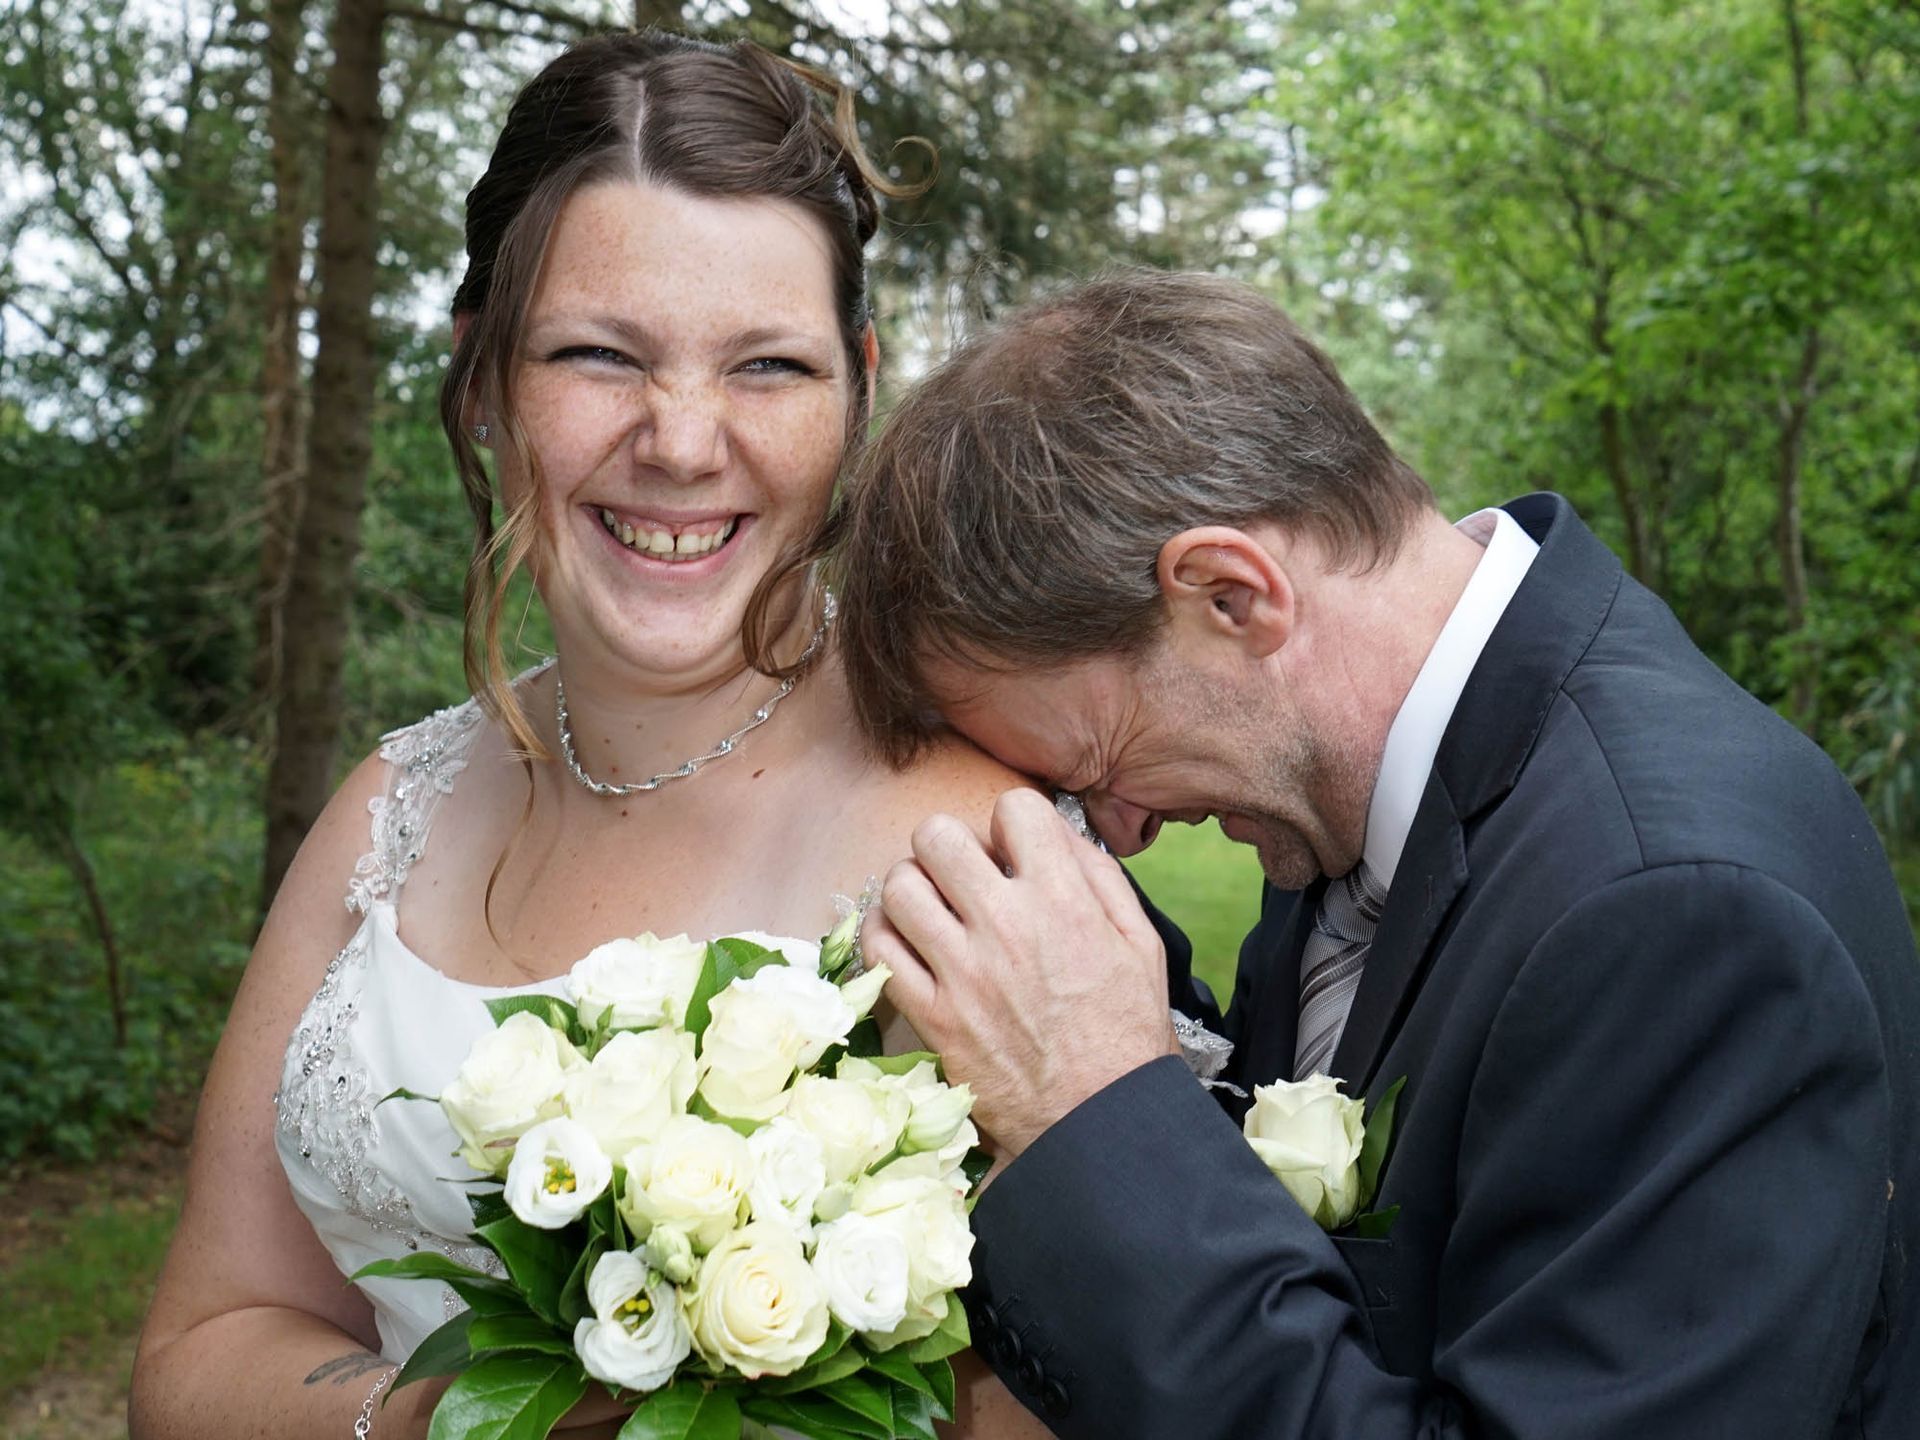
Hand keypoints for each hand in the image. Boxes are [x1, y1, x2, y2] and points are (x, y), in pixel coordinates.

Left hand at [862, 789, 1176, 1155]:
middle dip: (949, 844)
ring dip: (912, 887)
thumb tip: (1055, 836)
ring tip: (931, 907)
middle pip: (937, 835)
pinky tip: (907, 942)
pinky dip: (884, 935)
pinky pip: (878, 950)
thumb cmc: (1128, 1033)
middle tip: (961, 873)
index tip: (1013, 851)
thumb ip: (1100, 878)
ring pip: (899, 885)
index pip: (1014, 808)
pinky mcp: (932, 1017)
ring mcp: (962, 973)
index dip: (1011, 822)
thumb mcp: (1142, 944)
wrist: (1102, 1122)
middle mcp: (1006, 927)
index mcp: (1063, 902)